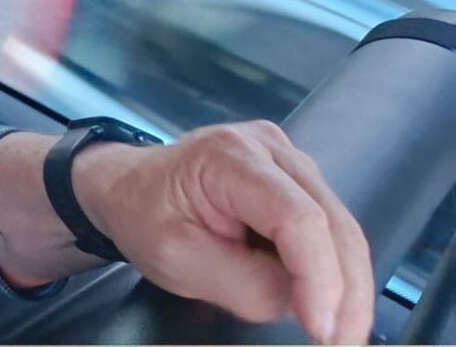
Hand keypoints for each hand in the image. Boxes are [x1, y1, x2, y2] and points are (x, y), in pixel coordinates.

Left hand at [78, 122, 373, 343]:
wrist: (128, 187)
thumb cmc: (142, 215)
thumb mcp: (176, 258)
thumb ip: (243, 283)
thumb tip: (300, 301)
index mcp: (229, 156)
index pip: (297, 218)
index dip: (320, 278)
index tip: (322, 331)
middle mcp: (268, 148)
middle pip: (333, 224)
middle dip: (347, 292)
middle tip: (341, 343)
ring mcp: (287, 161)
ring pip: (340, 230)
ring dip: (346, 286)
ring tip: (332, 330)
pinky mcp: (296, 181)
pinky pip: (329, 231)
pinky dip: (333, 271)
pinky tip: (322, 302)